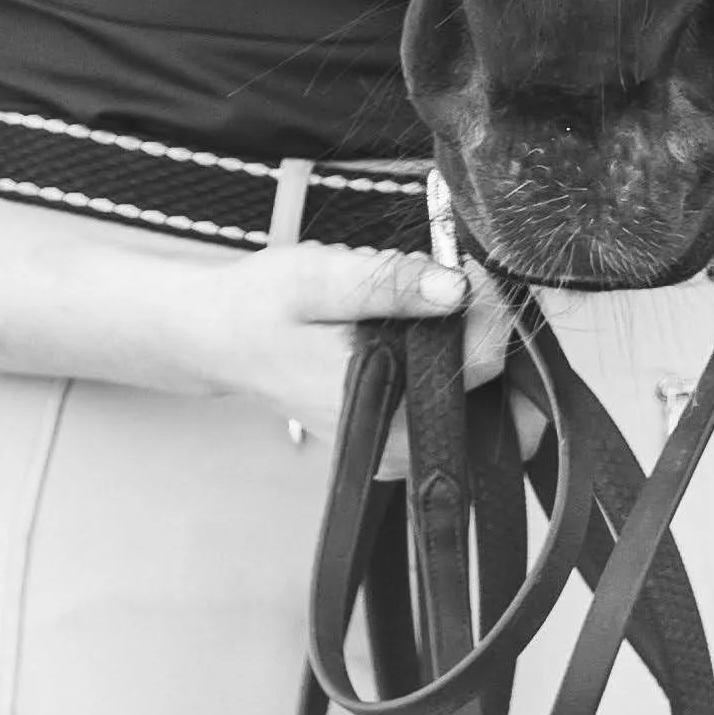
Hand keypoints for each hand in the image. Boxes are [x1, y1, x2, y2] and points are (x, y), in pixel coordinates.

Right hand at [181, 240, 518, 469]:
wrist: (222, 337)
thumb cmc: (262, 307)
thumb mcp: (318, 278)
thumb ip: (391, 285)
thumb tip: (459, 288)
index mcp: (381, 413)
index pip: (480, 366)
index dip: (491, 309)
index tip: (475, 265)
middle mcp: (396, 447)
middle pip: (491, 391)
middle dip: (487, 330)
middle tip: (454, 277)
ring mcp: (399, 448)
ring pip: (478, 397)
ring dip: (472, 342)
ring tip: (433, 296)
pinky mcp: (397, 434)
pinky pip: (452, 399)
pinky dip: (453, 358)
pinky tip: (427, 321)